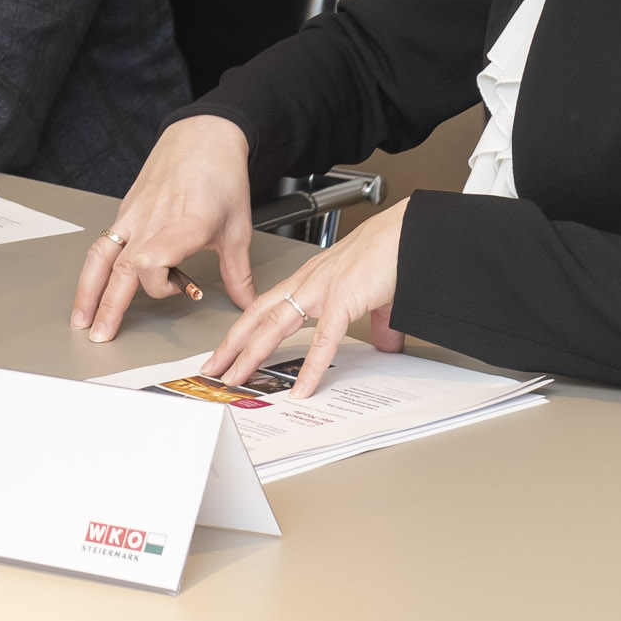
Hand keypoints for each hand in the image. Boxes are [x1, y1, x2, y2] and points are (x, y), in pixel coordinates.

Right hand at [73, 114, 258, 340]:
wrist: (203, 136)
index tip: (180, 290)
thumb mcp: (238, 228)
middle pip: (120, 268)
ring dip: (88, 290)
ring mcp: (135, 215)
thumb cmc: (221, 176)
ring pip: (101, 255)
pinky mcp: (126, 209)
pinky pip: (104, 241)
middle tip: (101, 336)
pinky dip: (93, 267)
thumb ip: (237, 272)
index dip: (158, 282)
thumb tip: (245, 303)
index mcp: (183, 225)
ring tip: (81, 318)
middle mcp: (152, 221)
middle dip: (108, 306)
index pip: (153, 260)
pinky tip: (91, 286)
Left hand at [200, 201, 408, 397]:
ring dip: (250, 355)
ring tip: (235, 379)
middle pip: (257, 317)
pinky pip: (322, 340)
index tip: (227, 350)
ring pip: (273, 326)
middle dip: (231, 346)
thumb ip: (375, 322)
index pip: (264, 307)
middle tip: (213, 369)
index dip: (242, 330)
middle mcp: (307, 283)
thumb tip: (384, 344)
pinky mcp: (343, 300)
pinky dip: (310, 368)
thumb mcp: (374, 295)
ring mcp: (320, 291)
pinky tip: (300, 388)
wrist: (407, 232)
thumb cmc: (390, 252)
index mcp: (309, 280)